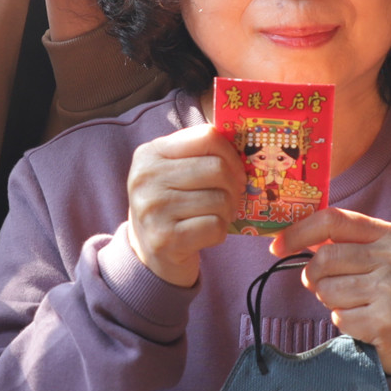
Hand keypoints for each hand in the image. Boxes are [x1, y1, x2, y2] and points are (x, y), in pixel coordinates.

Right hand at [124, 122, 243, 287]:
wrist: (147, 254)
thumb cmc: (169, 205)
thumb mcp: (172, 172)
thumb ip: (198, 154)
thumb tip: (244, 145)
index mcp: (149, 153)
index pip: (206, 137)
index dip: (231, 153)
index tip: (236, 171)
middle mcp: (146, 178)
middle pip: (216, 168)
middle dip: (233, 186)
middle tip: (231, 198)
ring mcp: (153, 209)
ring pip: (220, 199)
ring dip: (227, 211)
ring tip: (216, 216)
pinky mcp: (166, 239)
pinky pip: (215, 226)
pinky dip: (220, 232)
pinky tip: (207, 233)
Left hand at [271, 208, 390, 375]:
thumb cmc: (390, 293)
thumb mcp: (376, 257)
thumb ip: (341, 244)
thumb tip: (291, 237)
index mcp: (389, 233)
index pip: (332, 220)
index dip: (298, 232)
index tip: (276, 247)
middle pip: (324, 259)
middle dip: (313, 277)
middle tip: (324, 287)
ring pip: (327, 291)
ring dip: (330, 302)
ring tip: (354, 304)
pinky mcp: (386, 320)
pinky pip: (339, 318)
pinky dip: (344, 322)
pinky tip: (364, 321)